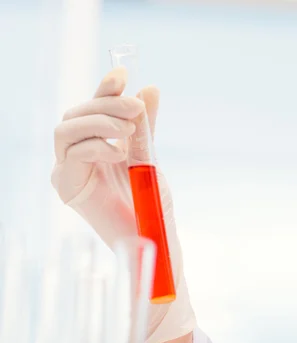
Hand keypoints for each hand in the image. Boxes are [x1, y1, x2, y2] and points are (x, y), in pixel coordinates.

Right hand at [51, 67, 195, 342]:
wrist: (154, 240)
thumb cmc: (152, 203)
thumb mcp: (150, 156)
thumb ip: (146, 127)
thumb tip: (149, 88)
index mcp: (98, 144)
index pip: (94, 107)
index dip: (104, 87)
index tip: (124, 72)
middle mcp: (79, 154)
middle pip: (76, 112)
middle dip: (106, 103)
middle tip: (137, 109)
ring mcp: (70, 170)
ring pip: (66, 127)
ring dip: (99, 121)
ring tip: (129, 131)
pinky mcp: (67, 187)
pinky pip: (69, 153)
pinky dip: (95, 145)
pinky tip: (119, 152)